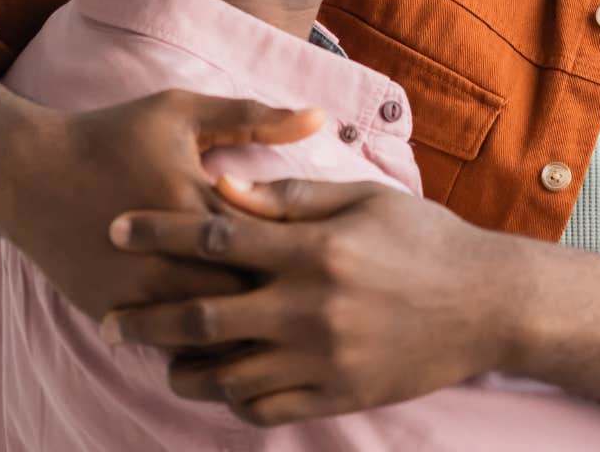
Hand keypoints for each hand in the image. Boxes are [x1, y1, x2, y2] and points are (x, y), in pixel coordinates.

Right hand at [0, 90, 321, 319]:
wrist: (27, 172)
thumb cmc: (111, 135)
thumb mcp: (181, 112)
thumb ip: (253, 118)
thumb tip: (320, 118)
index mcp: (196, 202)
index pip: (272, 241)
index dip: (302, 250)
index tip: (322, 248)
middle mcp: (168, 255)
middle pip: (248, 293)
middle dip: (277, 293)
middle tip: (304, 288)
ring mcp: (138, 291)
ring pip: (213, 329)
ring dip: (243, 324)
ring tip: (270, 312)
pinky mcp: (114, 312)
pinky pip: (171, 343)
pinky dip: (200, 339)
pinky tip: (223, 326)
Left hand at [101, 176, 513, 425]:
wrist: (489, 304)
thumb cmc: (427, 240)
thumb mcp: (365, 200)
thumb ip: (292, 199)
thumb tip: (224, 190)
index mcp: (315, 249)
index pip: (215, 237)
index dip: (158, 231)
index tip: (115, 228)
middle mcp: (311, 307)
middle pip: (204, 315)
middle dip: (146, 318)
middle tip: (109, 319)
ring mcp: (323, 358)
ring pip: (227, 374)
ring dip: (182, 368)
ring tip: (162, 360)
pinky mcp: (339, 395)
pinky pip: (266, 408)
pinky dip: (234, 400)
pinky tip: (222, 386)